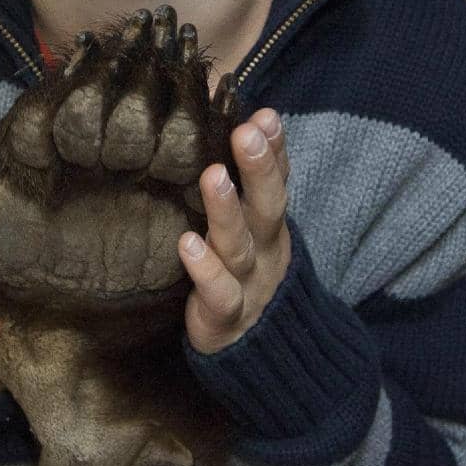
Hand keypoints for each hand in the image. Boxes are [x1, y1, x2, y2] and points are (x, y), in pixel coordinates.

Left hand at [179, 107, 292, 353]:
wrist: (259, 350)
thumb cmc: (243, 271)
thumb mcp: (251, 228)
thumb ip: (247, 185)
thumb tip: (236, 125)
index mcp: (269, 224)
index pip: (278, 179)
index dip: (275, 149)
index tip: (265, 115)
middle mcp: (264, 249)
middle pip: (267, 206)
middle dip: (260, 168)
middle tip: (246, 133)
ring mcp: (248, 282)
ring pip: (239, 245)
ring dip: (226, 210)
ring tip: (213, 176)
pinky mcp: (225, 314)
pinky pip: (218, 292)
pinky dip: (205, 270)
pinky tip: (187, 244)